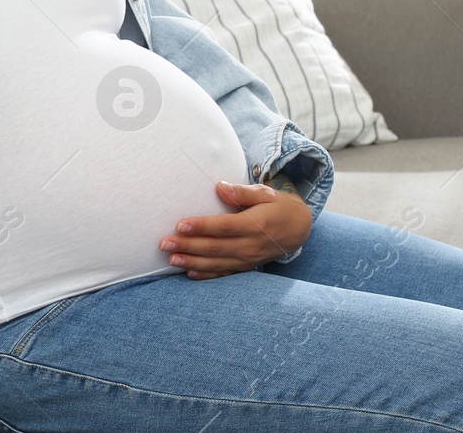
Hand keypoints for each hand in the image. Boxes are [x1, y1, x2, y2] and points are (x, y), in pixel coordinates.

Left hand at [159, 180, 312, 278]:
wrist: (298, 229)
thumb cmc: (277, 206)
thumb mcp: (265, 193)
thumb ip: (242, 192)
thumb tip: (220, 187)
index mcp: (254, 225)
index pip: (223, 227)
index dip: (201, 226)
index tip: (180, 225)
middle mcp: (250, 245)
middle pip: (214, 247)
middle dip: (187, 246)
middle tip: (164, 243)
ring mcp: (248, 259)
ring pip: (216, 263)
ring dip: (192, 262)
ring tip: (171, 259)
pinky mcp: (247, 266)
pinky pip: (225, 274)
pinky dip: (207, 275)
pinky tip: (189, 274)